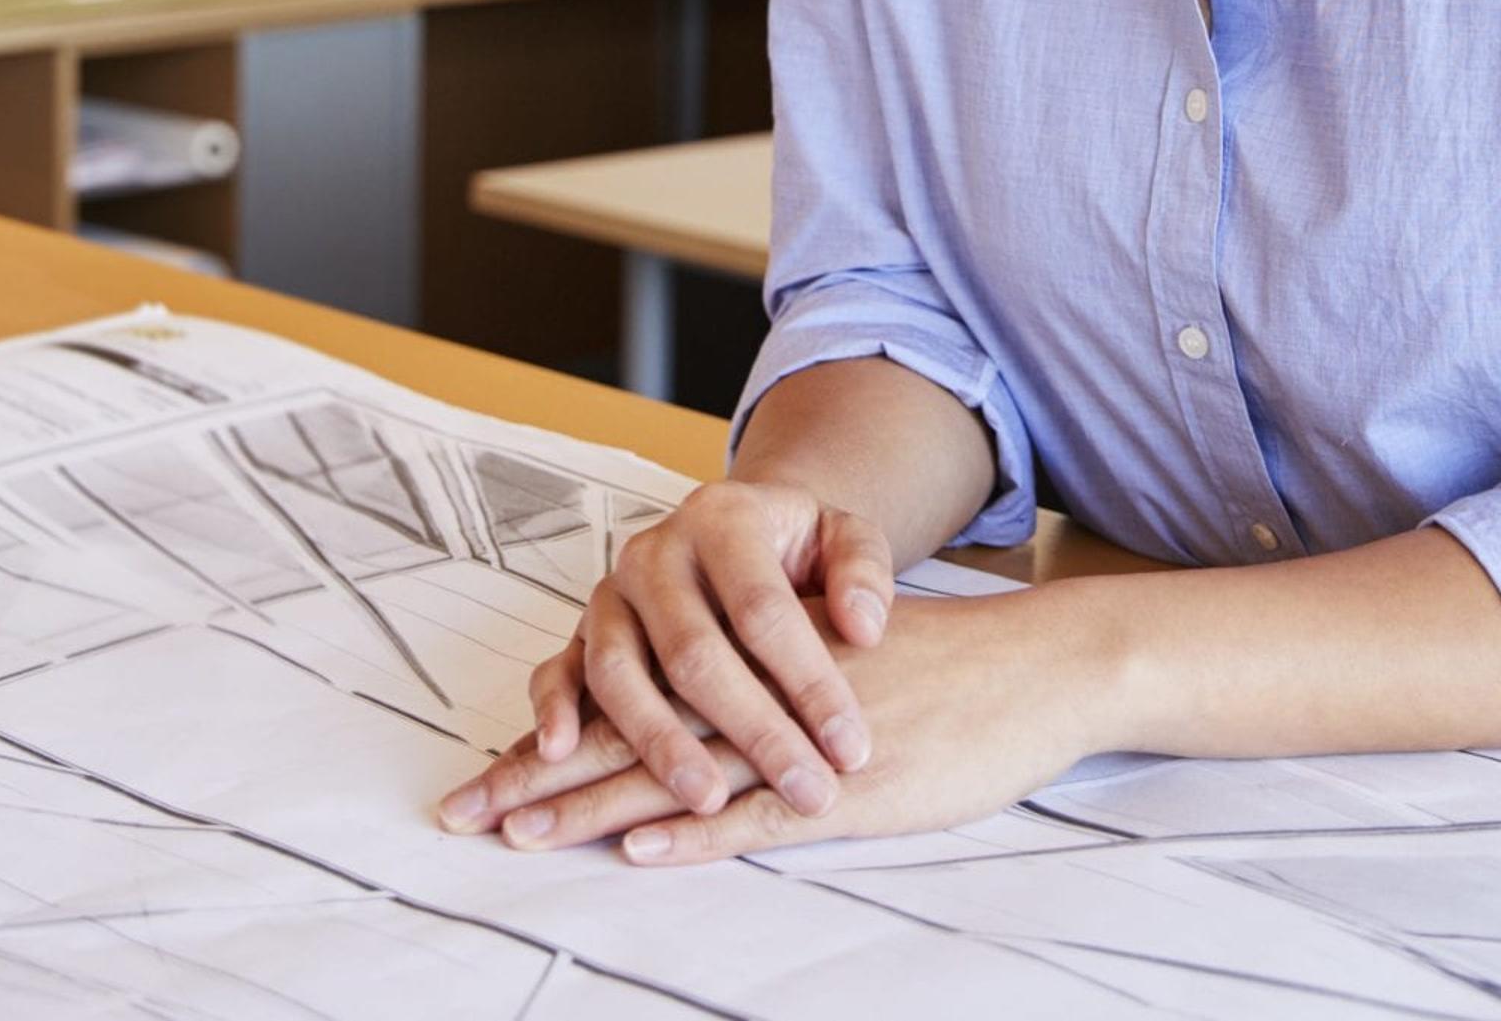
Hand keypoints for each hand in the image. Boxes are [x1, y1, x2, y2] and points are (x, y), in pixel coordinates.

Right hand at [440, 477, 894, 823]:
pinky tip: (564, 755)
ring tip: (709, 799)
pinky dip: (552, 711)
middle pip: (694, 651)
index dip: (809, 682)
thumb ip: (862, 571)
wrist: (737, 530)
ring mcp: (610, 595)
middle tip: (805, 790)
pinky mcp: (580, 634)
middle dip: (753, 730)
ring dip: (660, 742)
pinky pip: (555, 671)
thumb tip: (863, 628)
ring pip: (620, 671)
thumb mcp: (844, 535)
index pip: (764, 610)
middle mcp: (655, 554)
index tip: (850, 748)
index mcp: (723, 519)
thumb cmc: (796, 547)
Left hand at [442, 589, 1110, 866]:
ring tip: (520, 833)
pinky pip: (760, 811)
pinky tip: (643, 845)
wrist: (1037, 666)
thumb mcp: (845, 655)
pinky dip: (699, 829)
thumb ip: (775, 680)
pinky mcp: (850, 789)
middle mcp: (763, 688)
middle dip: (542, 775)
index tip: (490, 770)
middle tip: (463, 810)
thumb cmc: (945, 666)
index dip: (559, 733)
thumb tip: (707, 715)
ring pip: (679, 771)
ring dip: (594, 804)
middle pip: (631, 730)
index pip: (634, 692)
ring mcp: (802, 740)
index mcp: (754, 655)